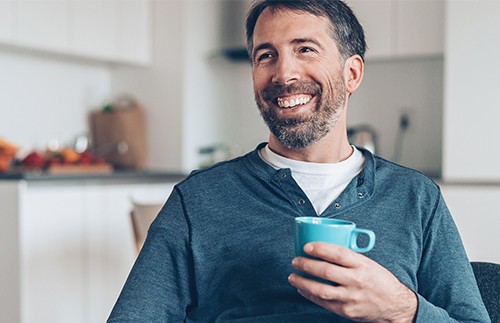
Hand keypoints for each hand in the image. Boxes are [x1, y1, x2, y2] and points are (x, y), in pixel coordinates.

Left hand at [288, 242, 416, 322]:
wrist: (395, 306)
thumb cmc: (380, 281)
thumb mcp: (368, 263)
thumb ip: (349, 258)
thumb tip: (324, 249)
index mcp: (362, 265)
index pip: (338, 253)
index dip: (319, 248)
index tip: (306, 246)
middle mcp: (356, 280)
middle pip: (325, 271)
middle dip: (306, 265)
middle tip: (295, 261)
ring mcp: (351, 297)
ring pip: (321, 289)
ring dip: (303, 282)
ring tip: (293, 276)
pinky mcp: (346, 311)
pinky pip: (323, 302)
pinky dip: (309, 295)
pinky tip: (302, 289)